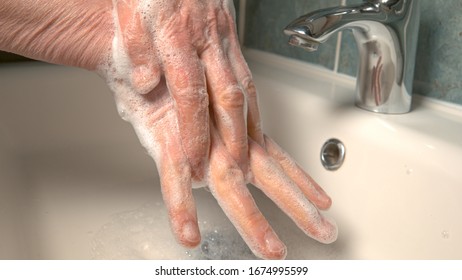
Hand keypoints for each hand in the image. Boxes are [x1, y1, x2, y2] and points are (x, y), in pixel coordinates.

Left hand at [107, 0, 260, 179]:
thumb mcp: (130, 12)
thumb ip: (137, 49)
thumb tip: (147, 83)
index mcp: (177, 35)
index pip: (190, 95)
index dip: (194, 132)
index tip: (194, 159)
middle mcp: (207, 40)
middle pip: (227, 97)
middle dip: (233, 138)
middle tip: (235, 167)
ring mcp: (223, 38)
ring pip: (244, 87)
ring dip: (249, 124)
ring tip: (251, 152)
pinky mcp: (231, 35)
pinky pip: (247, 73)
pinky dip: (252, 102)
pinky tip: (252, 118)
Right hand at [114, 78, 336, 259]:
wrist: (142, 48)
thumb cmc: (174, 75)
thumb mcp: (207, 104)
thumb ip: (223, 126)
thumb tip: (234, 148)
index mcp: (237, 130)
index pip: (277, 158)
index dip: (302, 180)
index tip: (323, 200)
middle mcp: (226, 138)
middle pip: (268, 176)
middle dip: (298, 206)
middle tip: (324, 232)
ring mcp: (199, 143)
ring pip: (231, 185)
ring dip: (252, 219)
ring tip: (273, 249)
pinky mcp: (166, 142)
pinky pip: (173, 180)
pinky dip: (181, 207)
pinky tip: (189, 235)